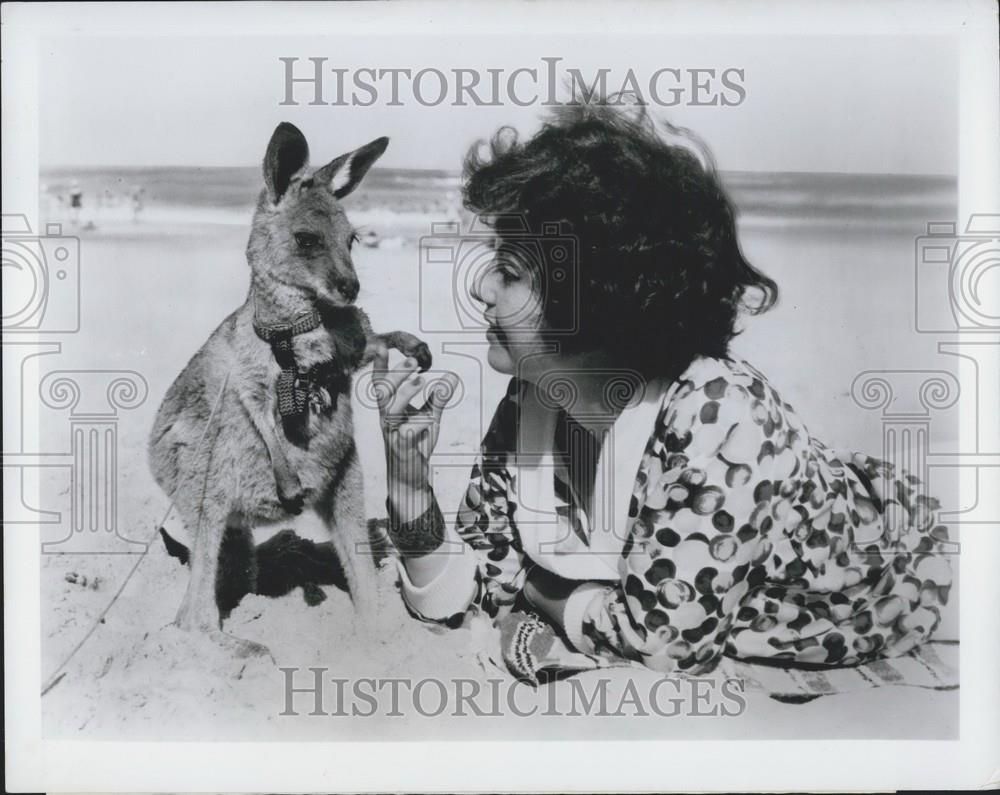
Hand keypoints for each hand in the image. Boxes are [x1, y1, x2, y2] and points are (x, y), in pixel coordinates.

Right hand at [372, 343, 458, 514]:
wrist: (410, 476)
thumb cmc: (416, 443)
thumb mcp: (429, 417)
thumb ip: (439, 398)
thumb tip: (453, 376)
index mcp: (390, 409)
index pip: (381, 384)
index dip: (380, 366)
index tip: (381, 345)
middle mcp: (387, 419)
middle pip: (383, 393)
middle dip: (396, 375)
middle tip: (413, 361)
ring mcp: (393, 434)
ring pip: (392, 411)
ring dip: (406, 394)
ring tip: (422, 380)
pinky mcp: (403, 449)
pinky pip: (408, 434)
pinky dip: (419, 424)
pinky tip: (429, 420)